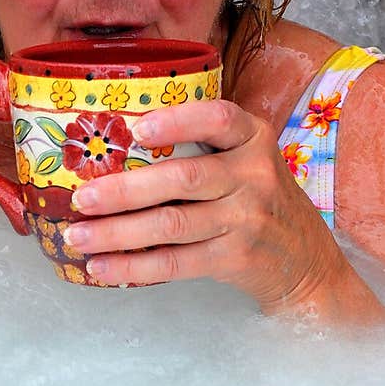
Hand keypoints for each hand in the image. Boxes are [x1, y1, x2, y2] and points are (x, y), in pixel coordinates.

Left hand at [63, 99, 358, 313]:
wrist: (307, 262)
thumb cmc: (260, 202)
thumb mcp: (247, 163)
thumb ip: (202, 150)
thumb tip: (114, 150)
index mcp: (253, 139)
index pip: (219, 118)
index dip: (177, 120)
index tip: (136, 128)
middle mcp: (254, 175)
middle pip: (182, 178)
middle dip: (124, 189)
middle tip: (81, 198)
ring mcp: (247, 219)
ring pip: (172, 224)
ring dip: (117, 232)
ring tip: (77, 237)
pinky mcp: (237, 258)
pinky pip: (176, 262)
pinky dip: (134, 266)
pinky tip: (102, 267)